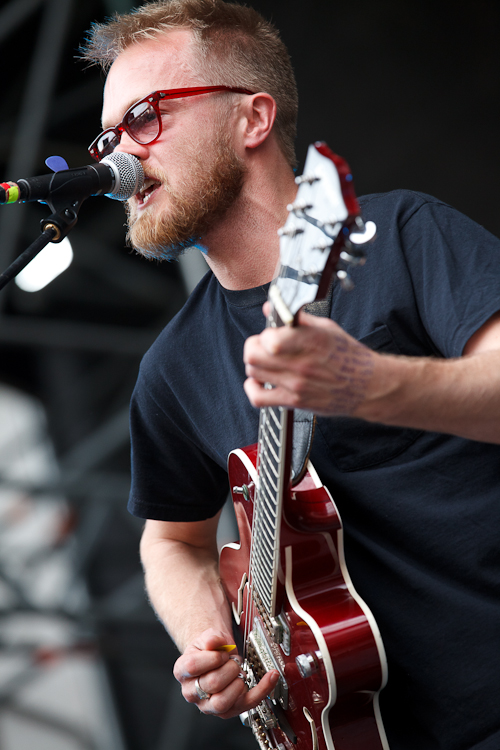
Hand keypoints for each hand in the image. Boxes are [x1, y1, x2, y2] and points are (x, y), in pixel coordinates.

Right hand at [173, 629, 278, 718]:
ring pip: (223, 702)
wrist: (216, 657)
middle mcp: (192, 692)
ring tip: (239, 671)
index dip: (212, 657)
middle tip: (233, 660)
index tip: (222, 652)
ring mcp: (209, 705)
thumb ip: (210, 637)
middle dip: (228, 667)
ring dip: (237, 682)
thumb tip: (214, 642)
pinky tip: (271, 676)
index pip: (193, 666)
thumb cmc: (209, 649)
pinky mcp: (229, 710)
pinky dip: (263, 689)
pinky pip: (248, 703)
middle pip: (211, 684)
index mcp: (183, 671)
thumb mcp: (208, 637)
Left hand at [243, 307, 374, 415]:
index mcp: (312, 341)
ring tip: (266, 362)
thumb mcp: (327, 328)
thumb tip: (270, 308)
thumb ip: (296, 319)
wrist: (368, 386)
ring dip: (255, 364)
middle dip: (254, 346)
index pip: (269, 339)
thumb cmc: (349, 356)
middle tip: (263, 346)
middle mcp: (302, 364)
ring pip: (253, 372)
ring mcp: (297, 385)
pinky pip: (258, 398)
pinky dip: (252, 388)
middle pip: (253, 355)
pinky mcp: (295, 401)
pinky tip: (259, 381)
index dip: (265, 334)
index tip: (271, 334)